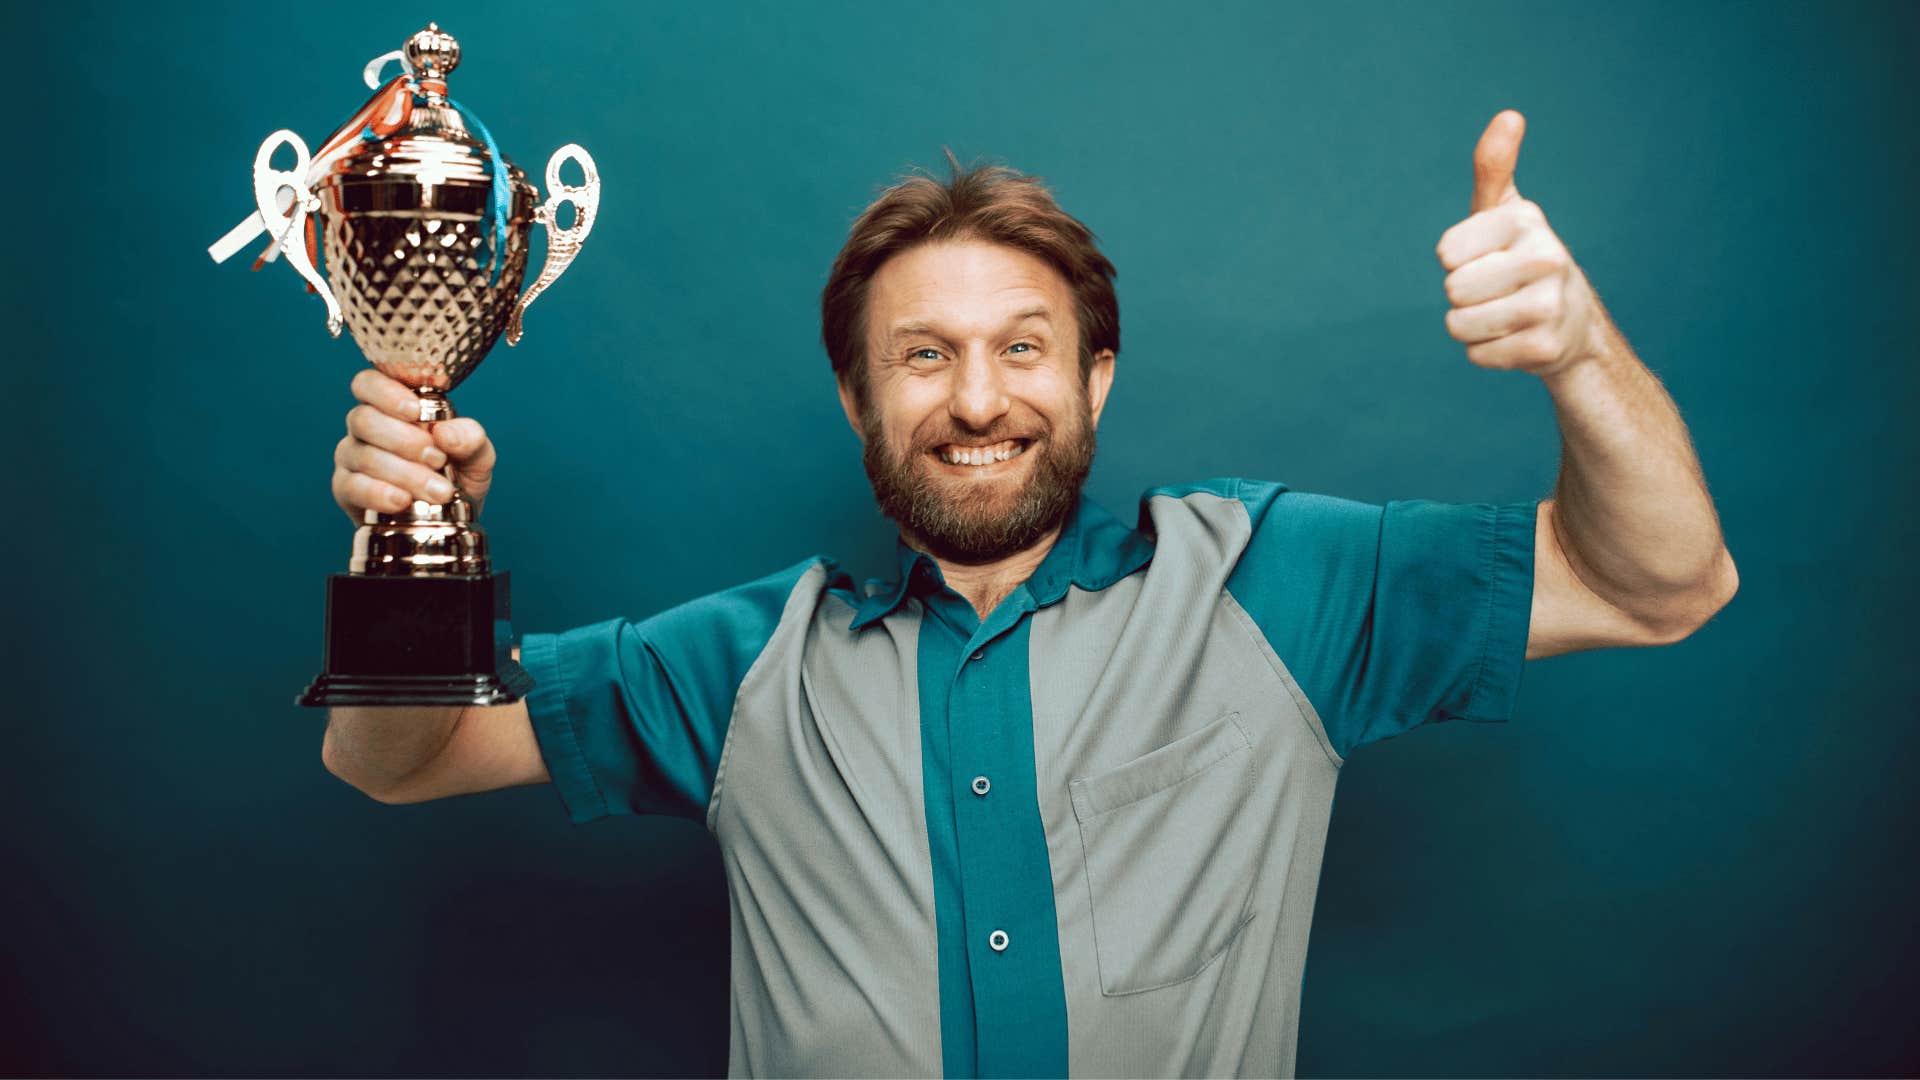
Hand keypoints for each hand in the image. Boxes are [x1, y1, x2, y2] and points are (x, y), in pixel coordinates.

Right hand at [330, 370, 496, 526]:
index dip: (386, 392)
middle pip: (364, 419)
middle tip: (438, 459)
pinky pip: (352, 487)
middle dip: (404, 440)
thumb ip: (470, 438)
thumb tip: (446, 434)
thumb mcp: (476, 455)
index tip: (416, 411)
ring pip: (364, 455)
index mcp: (392, 405)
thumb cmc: (457, 474)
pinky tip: (402, 500)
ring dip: (405, 473)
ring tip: (439, 490)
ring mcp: (352, 457)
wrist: (449, 518)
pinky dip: (379, 493)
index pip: (369, 383)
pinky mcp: (346, 489)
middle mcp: (365, 427)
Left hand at [1436, 110, 1603, 378]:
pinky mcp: (1542, 349)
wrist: (1571, 323)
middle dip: (1463, 296)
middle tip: (1496, 290)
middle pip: (1452, 290)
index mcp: (1527, 222)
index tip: (1487, 257)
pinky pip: (1476, 355)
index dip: (1457, 260)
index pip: (1446, 253)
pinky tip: (1515, 338)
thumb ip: (1494, 168)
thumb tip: (1509, 115)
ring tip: (1503, 314)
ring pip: (1459, 325)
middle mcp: (1546, 259)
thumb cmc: (1521, 259)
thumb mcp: (1504, 212)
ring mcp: (1547, 307)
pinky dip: (1487, 351)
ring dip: (1471, 325)